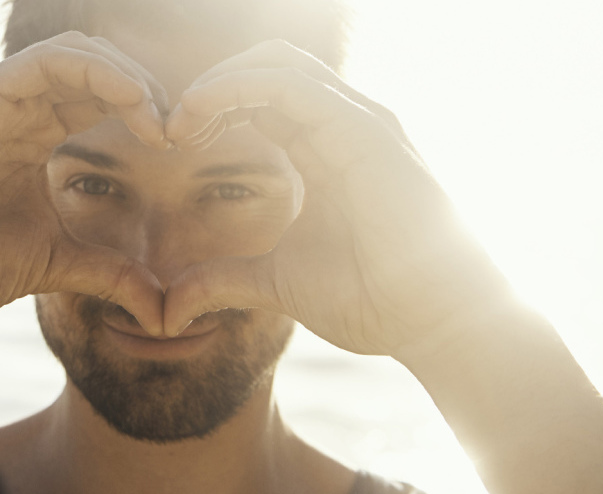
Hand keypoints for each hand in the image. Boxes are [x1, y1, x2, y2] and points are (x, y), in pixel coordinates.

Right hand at [0, 32, 171, 346]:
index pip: (101, 99)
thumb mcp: (55, 266)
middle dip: (145, 91)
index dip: (146, 114)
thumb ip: (108, 273)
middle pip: (96, 69)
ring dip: (126, 77)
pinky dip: (95, 73)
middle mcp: (16, 110)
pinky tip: (129, 104)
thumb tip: (160, 307)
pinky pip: (44, 62)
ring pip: (75, 55)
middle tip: (177, 129)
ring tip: (155, 116)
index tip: (180, 148)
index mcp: (34, 137)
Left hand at [158, 40, 520, 355]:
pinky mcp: (365, 131)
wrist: (434, 320)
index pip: (258, 96)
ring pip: (276, 63)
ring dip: (216, 83)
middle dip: (208, 85)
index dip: (208, 108)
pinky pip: (293, 85)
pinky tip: (202, 116)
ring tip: (180, 120)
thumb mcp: (276, 283)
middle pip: (265, 66)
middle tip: (169, 126)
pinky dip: (238, 88)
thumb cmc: (373, 298)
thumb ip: (224, 280)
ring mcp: (357, 122)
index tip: (168, 140)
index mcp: (322, 147)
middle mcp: (341, 124)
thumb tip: (172, 308)